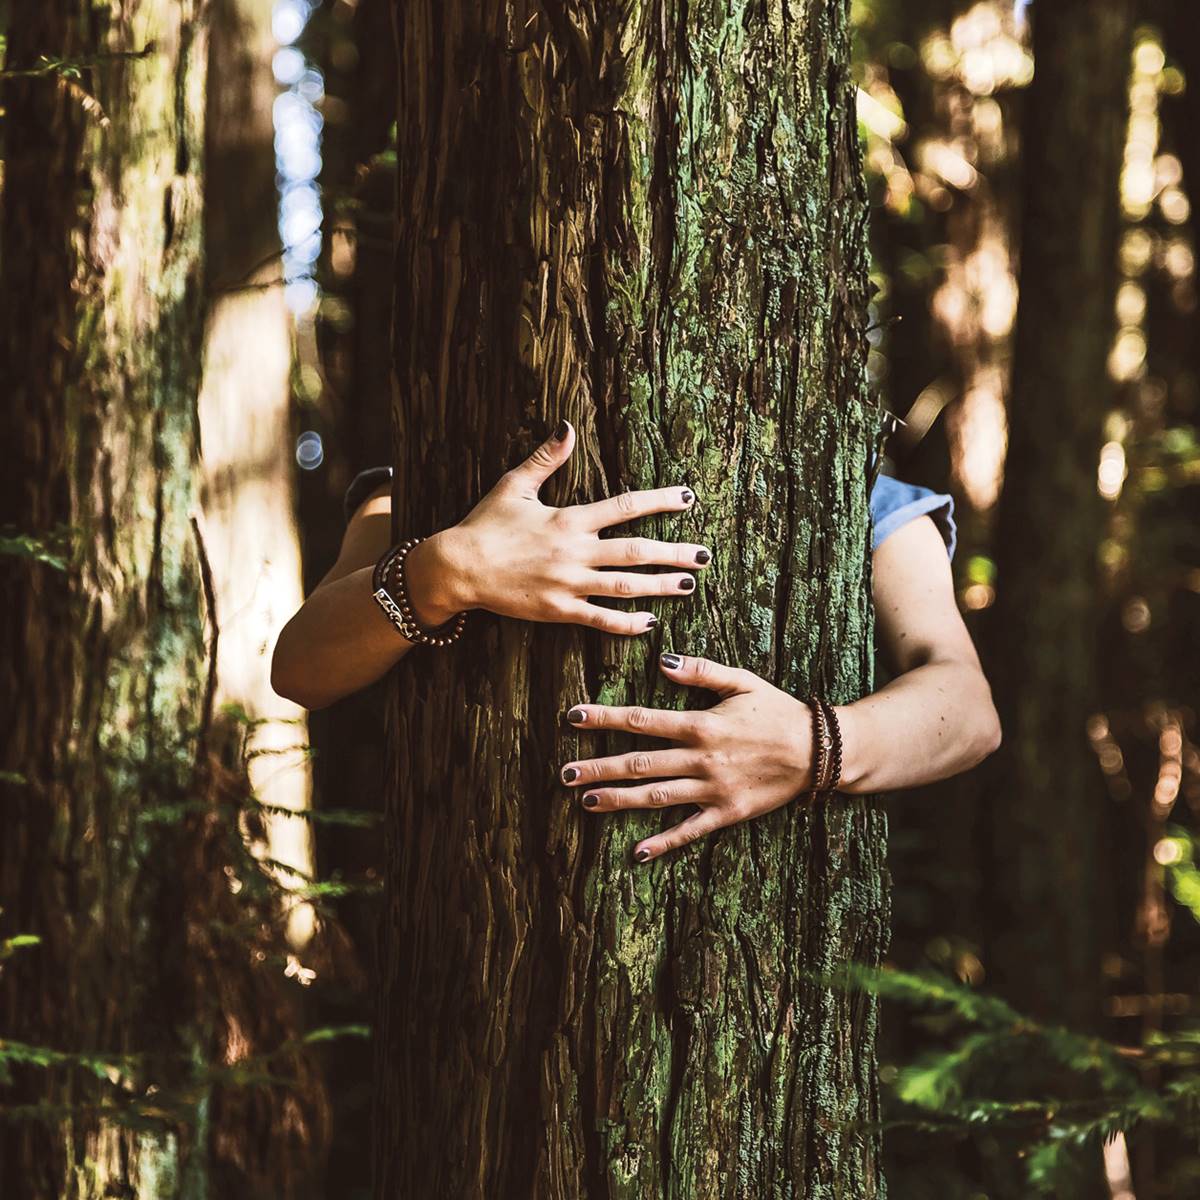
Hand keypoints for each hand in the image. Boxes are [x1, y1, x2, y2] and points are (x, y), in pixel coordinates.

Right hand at [408, 421, 710, 634]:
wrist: (457, 568)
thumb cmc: (484, 525)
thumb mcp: (514, 485)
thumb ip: (546, 458)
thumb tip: (568, 427)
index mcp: (569, 520)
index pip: (625, 507)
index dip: (659, 502)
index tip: (688, 499)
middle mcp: (575, 552)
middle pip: (635, 552)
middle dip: (673, 553)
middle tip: (704, 556)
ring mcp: (568, 584)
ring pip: (625, 587)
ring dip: (659, 586)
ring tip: (687, 585)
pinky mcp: (558, 611)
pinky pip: (599, 619)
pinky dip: (626, 623)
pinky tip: (649, 623)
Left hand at [559, 653, 820, 861]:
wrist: (820, 751)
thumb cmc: (777, 712)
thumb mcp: (742, 682)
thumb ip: (701, 671)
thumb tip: (663, 661)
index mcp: (701, 724)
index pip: (642, 720)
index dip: (605, 718)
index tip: (573, 717)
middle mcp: (701, 759)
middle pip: (640, 764)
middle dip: (599, 767)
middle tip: (565, 773)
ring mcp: (713, 790)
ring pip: (656, 797)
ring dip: (619, 800)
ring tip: (586, 802)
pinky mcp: (727, 813)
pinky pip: (690, 830)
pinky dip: (664, 842)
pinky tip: (637, 851)